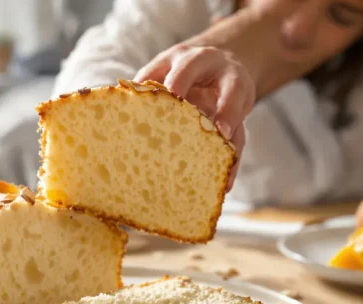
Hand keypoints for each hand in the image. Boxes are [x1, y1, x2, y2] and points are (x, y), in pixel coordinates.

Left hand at [135, 6, 312, 190]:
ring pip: (240, 119)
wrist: (220, 60)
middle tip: (218, 129)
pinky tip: (226, 183)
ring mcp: (237, 97)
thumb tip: (120, 101)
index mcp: (197, 60)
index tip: (171, 96)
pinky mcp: (242, 116)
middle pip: (229, 90)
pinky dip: (232, 162)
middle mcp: (223, 75)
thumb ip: (147, 80)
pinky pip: (241, 139)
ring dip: (233, 141)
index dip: (180, 83)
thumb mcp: (164, 65)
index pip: (189, 69)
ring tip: (227, 164)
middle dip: (225, 110)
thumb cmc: (180, 68)